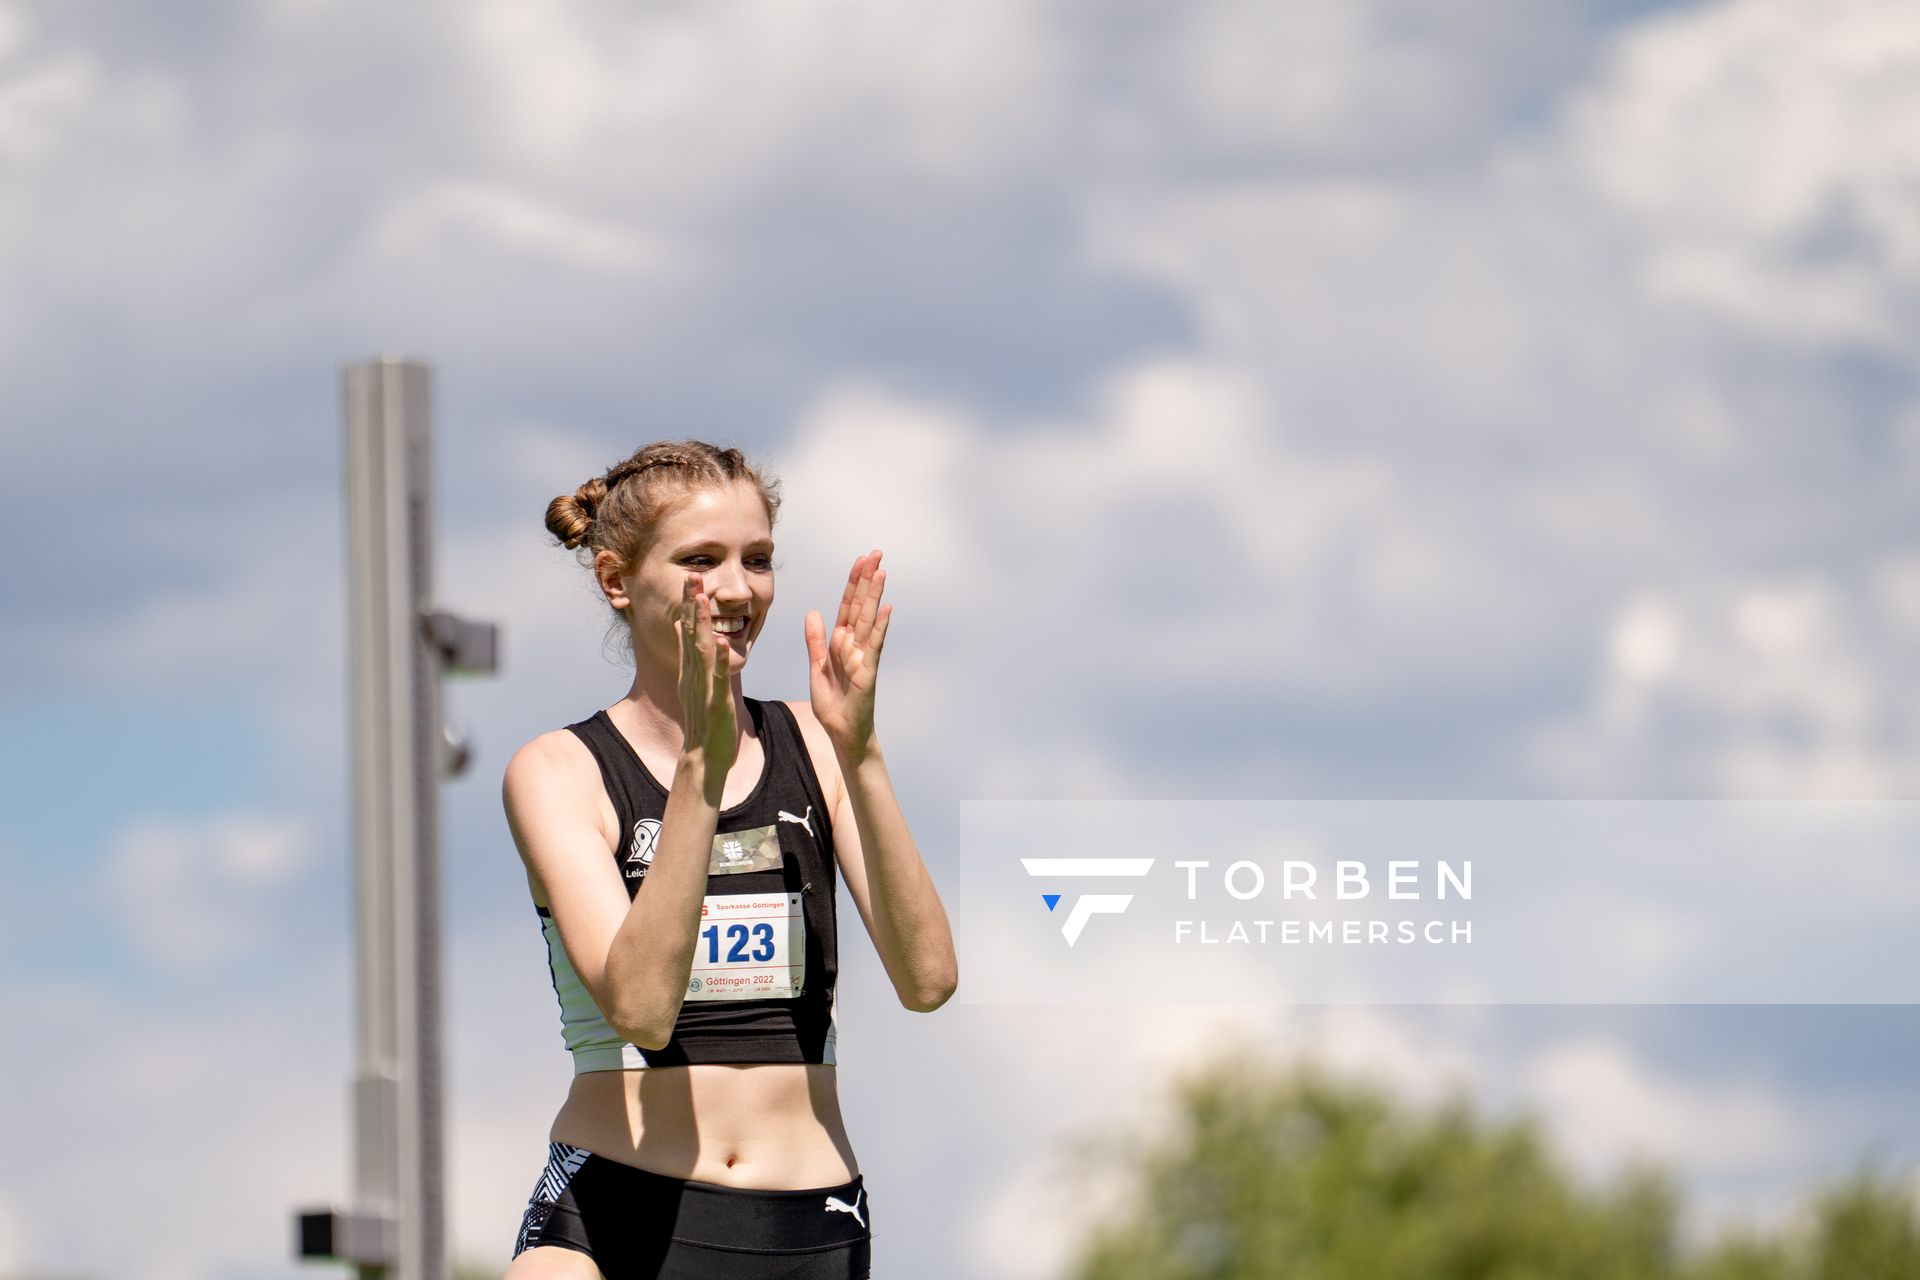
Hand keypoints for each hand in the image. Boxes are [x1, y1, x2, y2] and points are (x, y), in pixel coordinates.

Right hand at [676, 573, 738, 772]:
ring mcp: (704, 686)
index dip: (690, 602)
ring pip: (702, 651)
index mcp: (691, 665)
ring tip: (702, 599)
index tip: (691, 576)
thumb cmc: (702, 715)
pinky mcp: (716, 701)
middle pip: (692, 633)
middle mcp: (694, 672)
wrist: (704, 753)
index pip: (689, 628)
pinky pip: (718, 678)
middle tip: (692, 575)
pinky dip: (720, 660)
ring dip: (703, 625)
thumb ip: (686, 650)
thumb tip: (679, 622)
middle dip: (692, 604)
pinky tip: (722, 643)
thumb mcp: (692, 677)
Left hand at [805, 550, 891, 757]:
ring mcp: (862, 656)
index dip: (852, 583)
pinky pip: (873, 645)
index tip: (860, 561)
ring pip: (867, 619)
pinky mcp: (867, 671)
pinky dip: (878, 626)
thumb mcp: (817, 667)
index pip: (847, 606)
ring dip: (874, 595)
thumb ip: (815, 640)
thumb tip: (813, 612)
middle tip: (876, 553)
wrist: (842, 732)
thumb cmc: (833, 704)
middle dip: (866, 579)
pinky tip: (885, 608)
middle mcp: (854, 645)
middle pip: (860, 605)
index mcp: (840, 642)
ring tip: (881, 571)